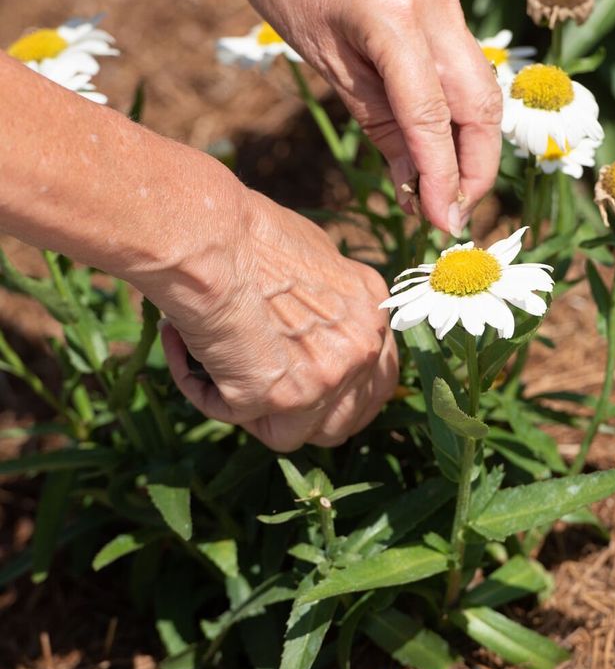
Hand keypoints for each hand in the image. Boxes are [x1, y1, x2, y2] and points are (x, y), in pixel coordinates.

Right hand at [156, 190, 398, 450]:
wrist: (213, 241)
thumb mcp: (315, 255)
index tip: (310, 389)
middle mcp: (359, 350)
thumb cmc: (249, 234)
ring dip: (254, 414)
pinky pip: (235, 417)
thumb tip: (313, 317)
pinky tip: (183, 346)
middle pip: (345, 419)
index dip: (342, 393)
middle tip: (261, 398)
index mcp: (371, 314)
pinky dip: (202, 388)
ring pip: (294, 435)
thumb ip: (327, 298)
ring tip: (214, 369)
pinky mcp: (277, 398)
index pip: (377, 378)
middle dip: (305, 417)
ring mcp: (323, 380)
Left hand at [194, 0, 502, 236]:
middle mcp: (433, 3)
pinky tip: (438, 144)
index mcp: (393, 17)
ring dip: (472, 144)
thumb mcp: (325, 65)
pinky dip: (457, 112)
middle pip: (480, 105)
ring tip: (447, 190)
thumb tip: (415, 185)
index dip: (443, 178)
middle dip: (475, 168)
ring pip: (482, 88)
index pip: (434, 118)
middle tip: (453, 213)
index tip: (442, 224)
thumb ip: (380, 124)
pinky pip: (463, 66)